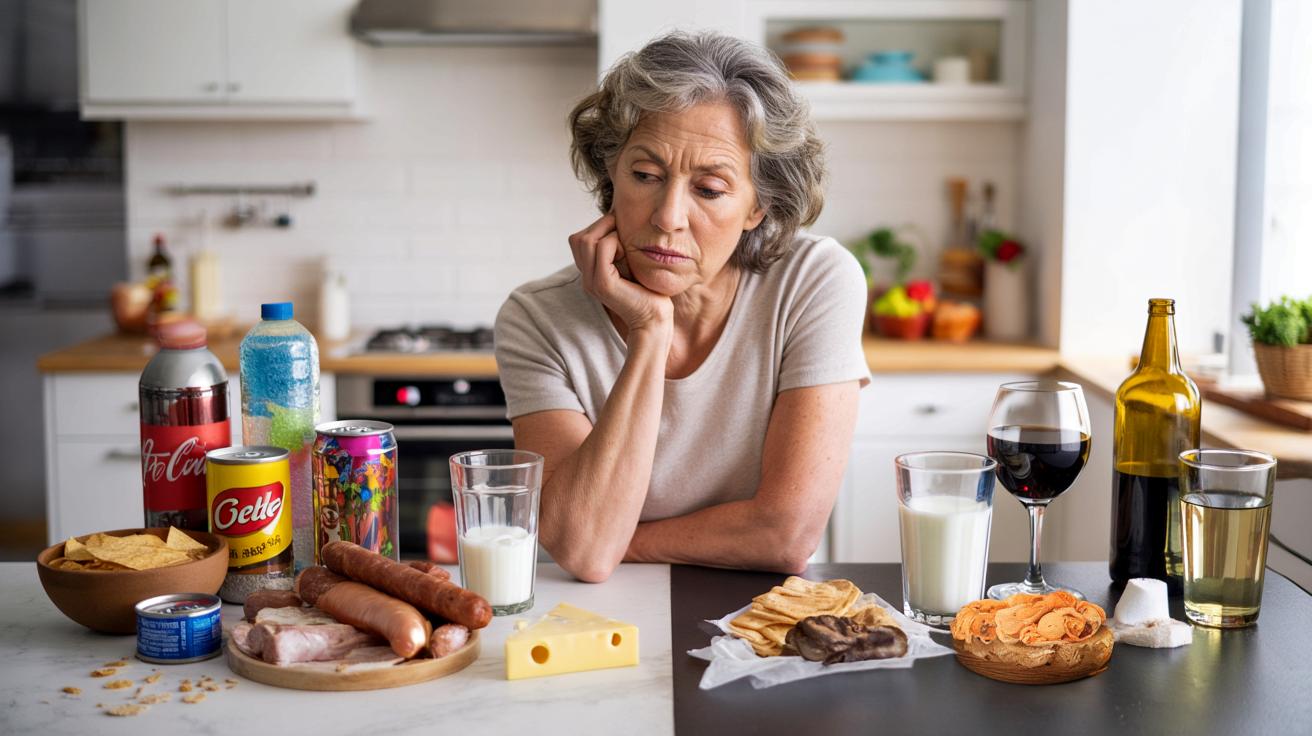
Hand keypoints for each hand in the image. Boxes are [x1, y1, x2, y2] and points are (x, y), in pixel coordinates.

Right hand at [569, 214, 672, 333]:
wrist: (654, 318)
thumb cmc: (648, 290)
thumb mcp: (629, 263)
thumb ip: (618, 247)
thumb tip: (617, 218)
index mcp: (590, 273)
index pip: (578, 239)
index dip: (598, 228)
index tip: (619, 228)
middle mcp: (586, 277)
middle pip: (578, 238)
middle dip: (601, 226)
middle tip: (622, 232)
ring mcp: (591, 281)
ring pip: (586, 240)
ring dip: (608, 232)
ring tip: (624, 244)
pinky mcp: (602, 283)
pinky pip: (602, 248)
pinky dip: (615, 242)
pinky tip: (627, 253)